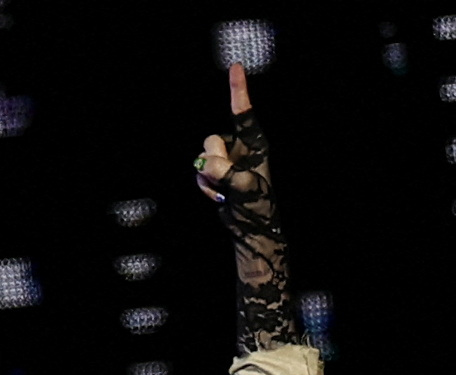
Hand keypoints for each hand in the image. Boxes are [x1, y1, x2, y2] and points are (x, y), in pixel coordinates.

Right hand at [192, 64, 260, 204]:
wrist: (250, 228)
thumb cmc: (258, 205)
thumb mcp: (245, 188)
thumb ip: (226, 173)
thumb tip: (206, 164)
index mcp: (254, 145)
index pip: (243, 113)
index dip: (238, 89)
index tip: (237, 66)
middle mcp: (239, 148)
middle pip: (211, 139)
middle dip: (214, 160)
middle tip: (228, 181)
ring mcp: (225, 159)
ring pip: (201, 156)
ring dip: (209, 177)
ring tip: (226, 192)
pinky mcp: (214, 171)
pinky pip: (197, 171)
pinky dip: (205, 186)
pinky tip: (219, 196)